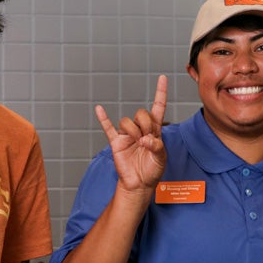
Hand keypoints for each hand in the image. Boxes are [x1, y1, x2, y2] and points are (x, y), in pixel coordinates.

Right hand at [96, 75, 167, 193]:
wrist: (139, 184)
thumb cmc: (152, 171)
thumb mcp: (161, 158)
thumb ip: (157, 146)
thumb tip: (145, 139)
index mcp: (154, 130)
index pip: (158, 107)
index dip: (160, 93)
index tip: (163, 78)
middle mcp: (140, 129)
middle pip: (141, 113)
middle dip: (145, 124)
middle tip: (147, 138)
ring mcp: (127, 135)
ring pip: (127, 121)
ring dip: (133, 131)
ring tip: (137, 144)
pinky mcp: (116, 142)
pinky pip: (108, 127)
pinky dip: (103, 118)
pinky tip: (99, 108)